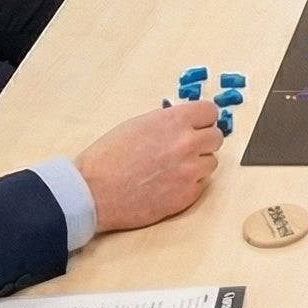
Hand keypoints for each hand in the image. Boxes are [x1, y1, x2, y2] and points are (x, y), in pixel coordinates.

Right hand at [75, 102, 223, 233]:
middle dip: (202, 142)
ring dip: (197, 164)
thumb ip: (168, 122)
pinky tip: (167, 184)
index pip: (210, 112)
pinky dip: (188, 184)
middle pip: (215, 137)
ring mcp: (189, 171)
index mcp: (174, 121)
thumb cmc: (108, 158)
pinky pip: (201, 184)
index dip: (202, 119)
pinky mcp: (187, 195)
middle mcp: (187, 143)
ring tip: (172, 169)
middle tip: (184, 149)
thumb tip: (186, 123)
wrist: (92, 191)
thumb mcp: (138, 124)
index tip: (197, 125)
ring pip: (211, 162)